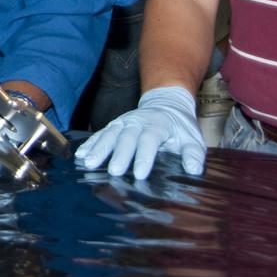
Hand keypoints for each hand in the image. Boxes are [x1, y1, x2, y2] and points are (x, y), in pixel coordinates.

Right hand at [74, 85, 206, 178]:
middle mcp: (138, 122)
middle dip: (119, 155)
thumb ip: (193, 154)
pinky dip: (90, 144)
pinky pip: (100, 133)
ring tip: (90, 163)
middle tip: (114, 172)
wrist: (166, 102)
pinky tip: (81, 155)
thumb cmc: (180, 126)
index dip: (145, 156)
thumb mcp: (192, 138)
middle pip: (127, 138)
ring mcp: (124, 122)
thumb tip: (194, 170)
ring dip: (99, 148)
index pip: (150, 140)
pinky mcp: (115, 125)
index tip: (140, 174)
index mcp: (158, 125)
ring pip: (110, 134)